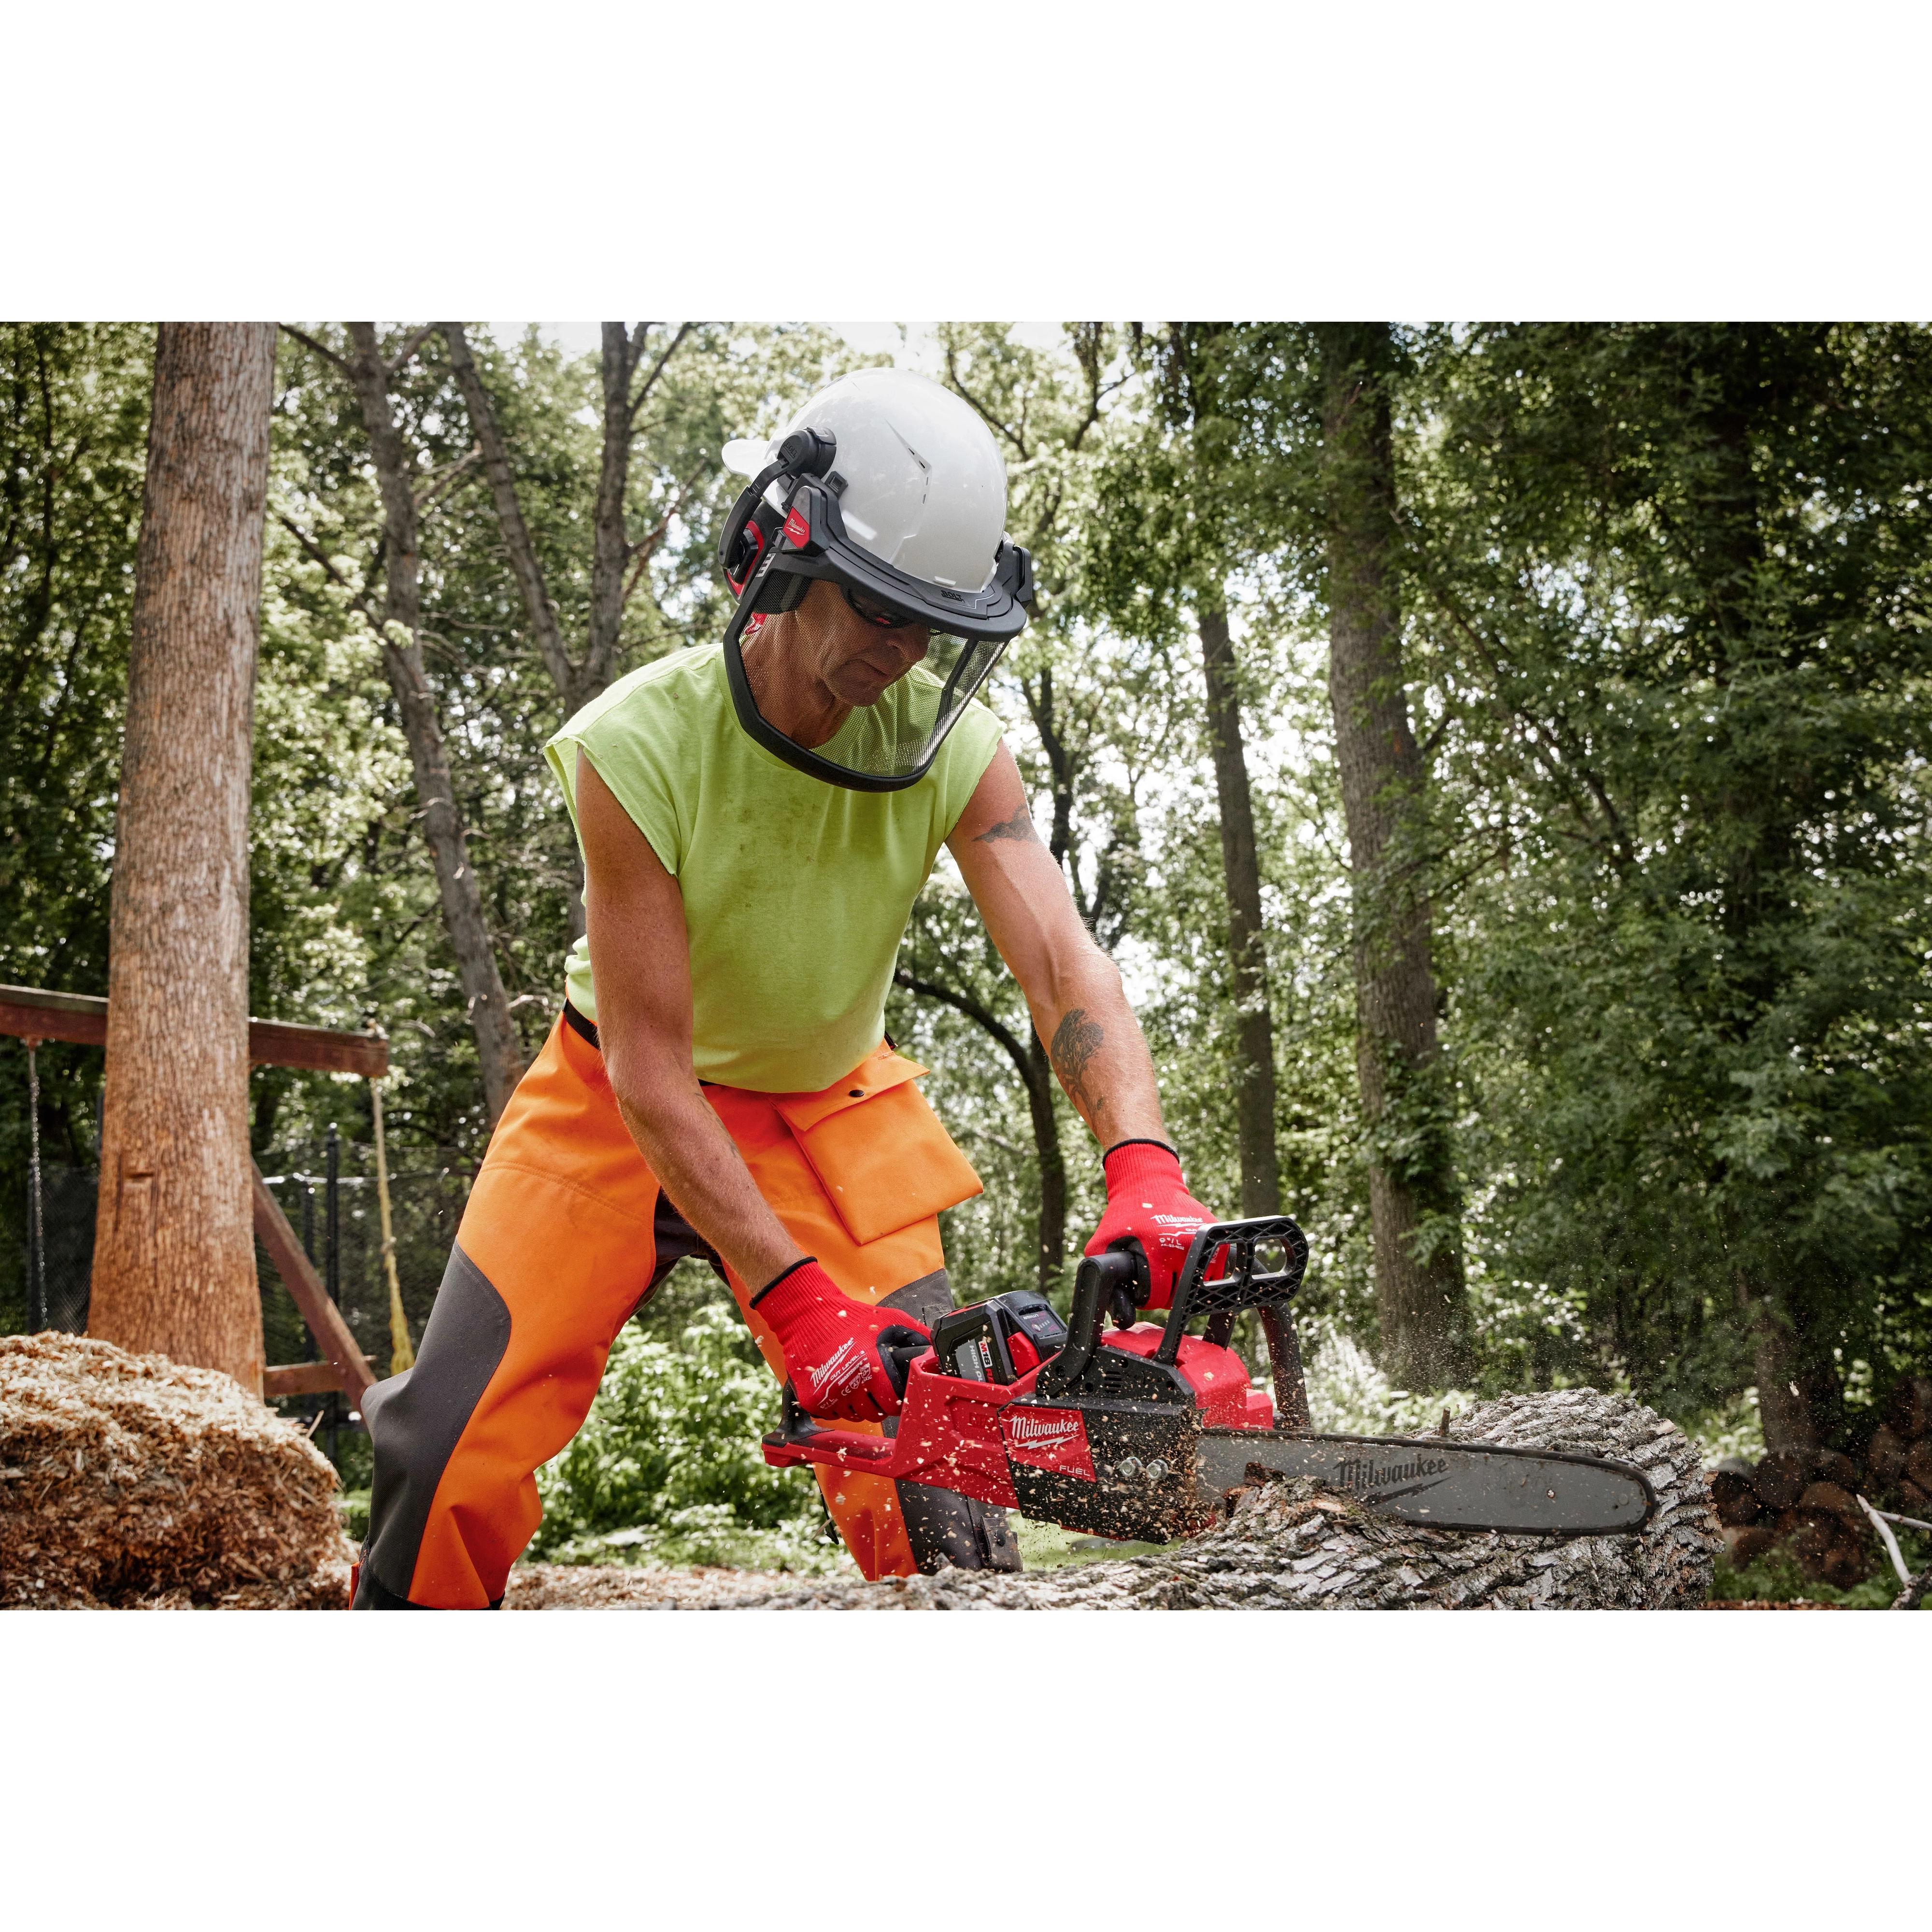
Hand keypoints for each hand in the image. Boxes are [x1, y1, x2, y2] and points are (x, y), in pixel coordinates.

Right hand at [753, 1260, 930, 1421]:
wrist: (810, 1316)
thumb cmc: (852, 1317)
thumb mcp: (890, 1320)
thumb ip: (916, 1336)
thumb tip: (937, 1351)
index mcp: (872, 1369)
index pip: (893, 1404)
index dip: (896, 1399)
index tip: (894, 1392)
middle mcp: (850, 1385)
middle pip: (875, 1414)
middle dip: (879, 1403)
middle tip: (875, 1386)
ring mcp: (829, 1395)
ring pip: (854, 1416)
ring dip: (858, 1405)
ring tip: (855, 1381)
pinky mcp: (812, 1400)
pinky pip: (832, 1415)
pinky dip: (836, 1405)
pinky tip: (838, 1384)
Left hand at [1084, 1140, 1220, 1310]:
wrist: (1148, 1182)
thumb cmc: (1123, 1216)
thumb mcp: (1102, 1243)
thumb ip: (1103, 1276)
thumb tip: (1117, 1313)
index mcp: (1157, 1249)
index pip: (1158, 1296)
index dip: (1148, 1299)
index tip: (1143, 1291)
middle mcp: (1184, 1245)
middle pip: (1179, 1294)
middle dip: (1166, 1295)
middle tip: (1156, 1283)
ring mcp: (1203, 1239)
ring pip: (1200, 1285)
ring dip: (1185, 1286)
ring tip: (1170, 1273)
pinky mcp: (1216, 1233)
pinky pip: (1214, 1269)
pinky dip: (1202, 1272)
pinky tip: (1185, 1264)